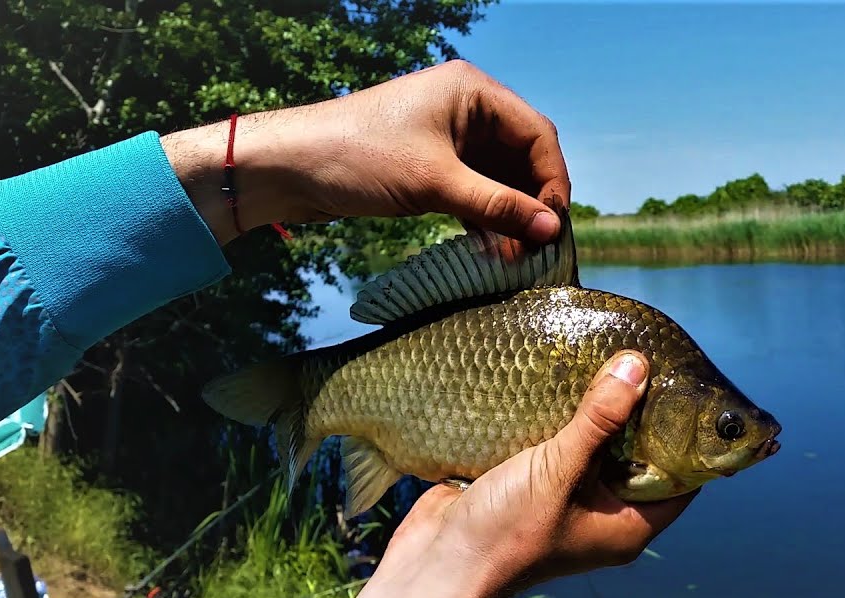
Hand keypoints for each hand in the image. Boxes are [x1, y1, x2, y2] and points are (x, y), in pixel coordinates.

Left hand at [162, 60, 568, 245]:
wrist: (289, 168)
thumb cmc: (358, 158)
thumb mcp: (435, 184)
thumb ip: (497, 205)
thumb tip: (550, 230)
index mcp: (473, 92)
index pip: (536, 134)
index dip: (552, 181)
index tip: (555, 226)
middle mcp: (466, 109)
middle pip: (522, 158)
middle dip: (531, 204)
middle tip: (538, 249)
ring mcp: (449, 138)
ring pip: (499, 179)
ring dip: (509, 217)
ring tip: (515, 259)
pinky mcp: (431, 166)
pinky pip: (474, 191)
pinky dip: (484, 219)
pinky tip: (492, 252)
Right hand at [334, 351, 699, 597]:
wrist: (438, 566)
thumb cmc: (509, 532)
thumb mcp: (560, 471)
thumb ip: (599, 419)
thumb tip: (638, 366)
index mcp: (627, 525)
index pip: (680, 479)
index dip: (687, 438)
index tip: (685, 389)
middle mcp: (604, 516)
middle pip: (636, 457)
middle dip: (637, 415)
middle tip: (641, 364)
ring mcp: (566, 503)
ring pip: (594, 450)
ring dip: (594, 414)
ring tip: (601, 364)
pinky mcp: (532, 488)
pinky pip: (557, 450)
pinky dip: (558, 421)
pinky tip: (557, 383)